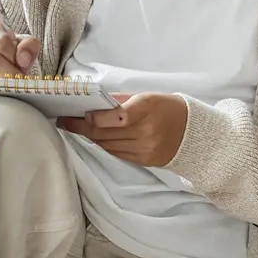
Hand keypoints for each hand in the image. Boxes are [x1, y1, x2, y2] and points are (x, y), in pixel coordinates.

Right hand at [0, 23, 40, 85]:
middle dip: (9, 72)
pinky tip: (1, 90)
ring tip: (12, 85)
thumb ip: (28, 46)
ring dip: (1, 83)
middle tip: (20, 81)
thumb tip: (24, 60)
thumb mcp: (20, 44)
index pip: (1, 41)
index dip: (15, 56)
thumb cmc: (6, 51)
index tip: (24, 67)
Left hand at [57, 93, 187, 167]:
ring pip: (106, 145)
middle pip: (104, 133)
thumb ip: (120, 101)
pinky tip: (97, 137)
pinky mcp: (143, 160)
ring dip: (90, 136)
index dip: (93, 117)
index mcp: (147, 109)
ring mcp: (144, 148)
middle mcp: (146, 131)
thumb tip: (92, 105)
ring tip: (77, 127)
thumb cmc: (166, 108)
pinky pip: (115, 153)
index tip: (78, 113)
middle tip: (64, 121)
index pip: (115, 117)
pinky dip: (104, 144)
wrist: (192, 133)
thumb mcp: (146, 96)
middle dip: (81, 127)